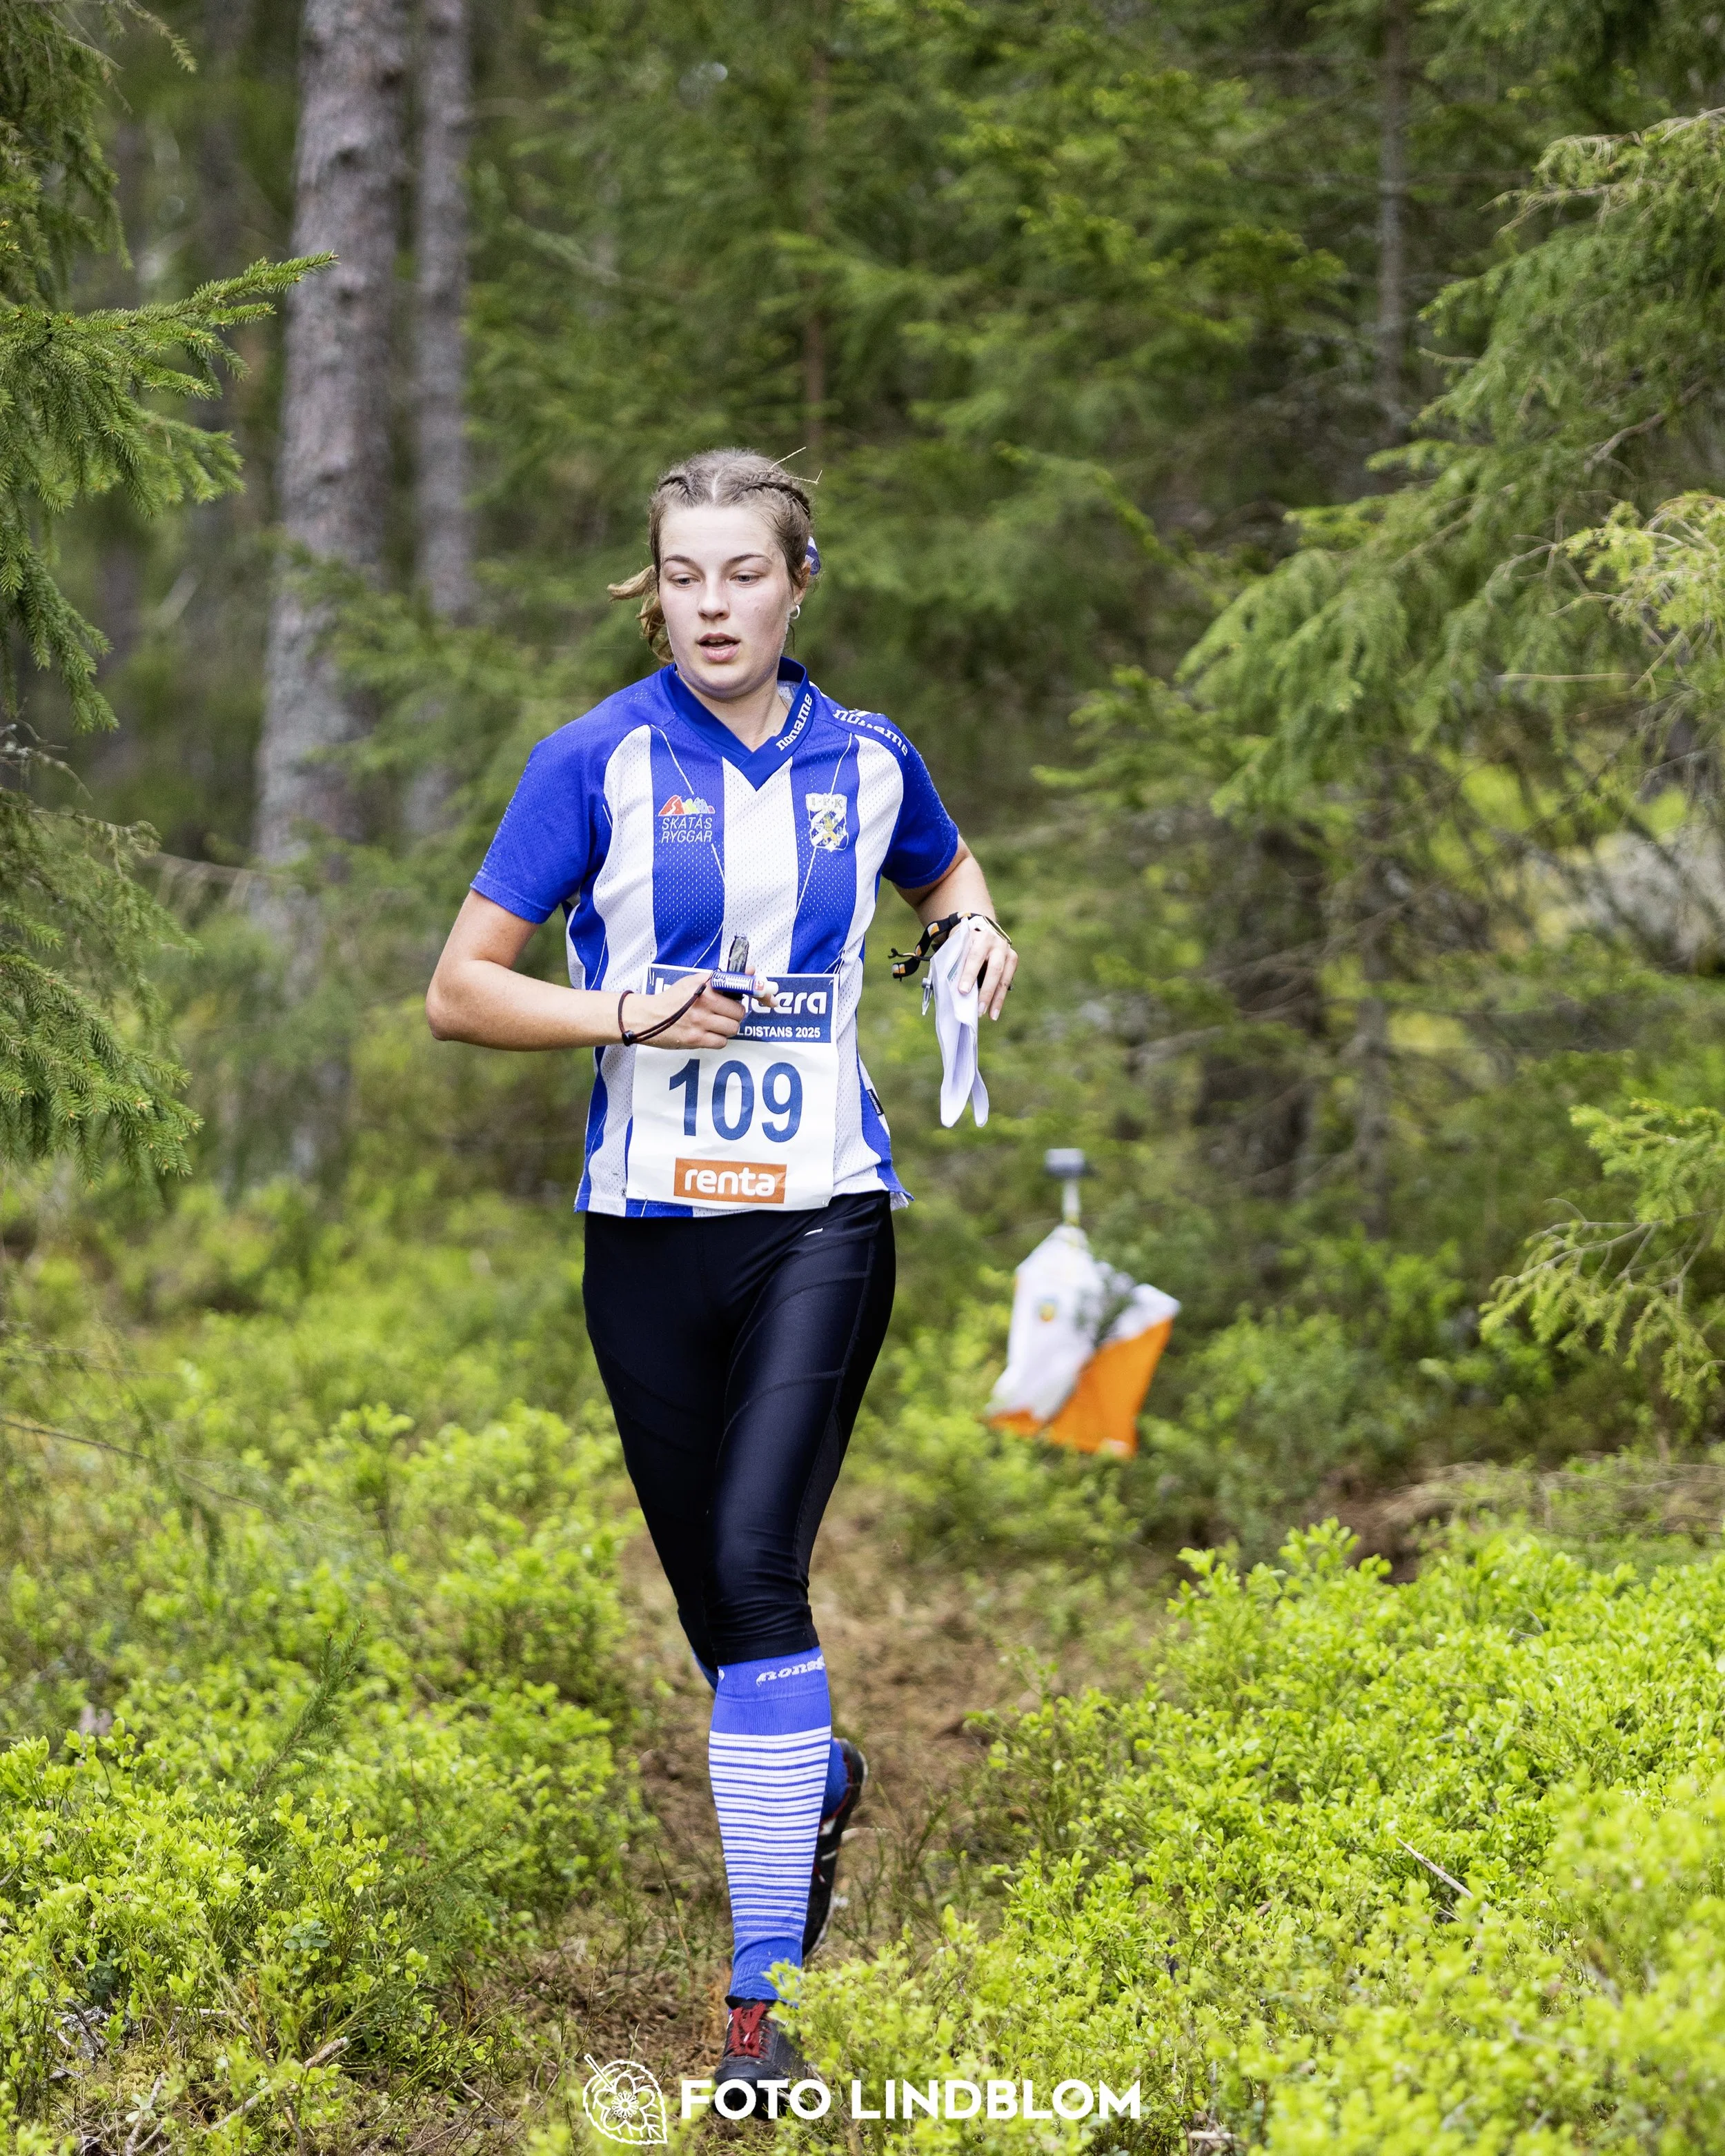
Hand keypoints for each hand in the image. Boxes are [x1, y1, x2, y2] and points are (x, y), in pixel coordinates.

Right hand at [619, 972, 779, 1048]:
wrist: (647, 1017)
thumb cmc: (673, 998)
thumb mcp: (695, 981)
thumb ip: (723, 977)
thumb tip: (751, 970)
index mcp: (706, 985)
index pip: (740, 986)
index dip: (758, 992)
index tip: (769, 998)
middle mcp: (704, 1002)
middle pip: (739, 1013)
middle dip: (734, 1015)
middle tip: (723, 1013)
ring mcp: (700, 1021)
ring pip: (732, 1028)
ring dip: (726, 1028)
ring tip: (713, 1023)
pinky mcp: (695, 1039)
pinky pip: (721, 1042)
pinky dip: (718, 1040)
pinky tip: (707, 1033)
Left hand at [956, 916, 1015, 1019]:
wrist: (982, 930)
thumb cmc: (965, 944)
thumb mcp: (959, 948)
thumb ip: (957, 964)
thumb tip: (953, 992)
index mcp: (980, 938)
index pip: (974, 958)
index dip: (969, 975)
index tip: (963, 991)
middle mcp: (997, 943)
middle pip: (994, 969)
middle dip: (986, 991)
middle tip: (979, 1009)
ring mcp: (1008, 952)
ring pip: (1004, 979)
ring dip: (997, 999)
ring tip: (991, 1016)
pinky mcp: (1013, 960)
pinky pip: (1007, 982)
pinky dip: (1000, 998)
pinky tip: (994, 1011)